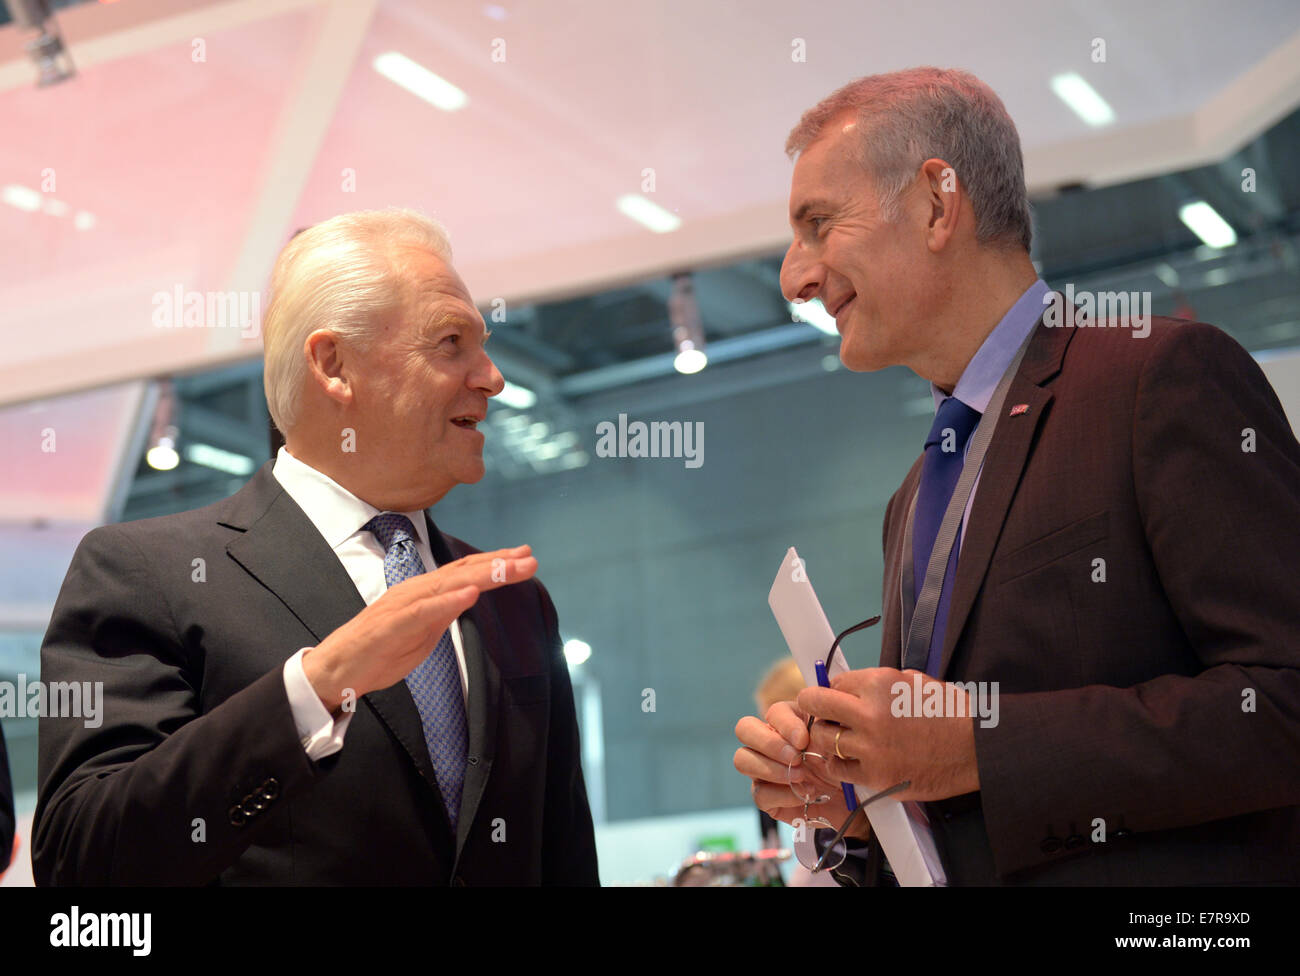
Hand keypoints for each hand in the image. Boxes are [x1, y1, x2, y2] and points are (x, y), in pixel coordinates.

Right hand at [302, 545, 537, 710]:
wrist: (338, 669)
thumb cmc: (381, 649)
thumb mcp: (424, 631)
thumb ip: (445, 613)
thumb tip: (469, 598)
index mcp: (425, 592)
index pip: (465, 572)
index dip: (495, 562)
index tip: (525, 556)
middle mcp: (416, 591)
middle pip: (463, 572)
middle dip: (498, 564)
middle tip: (530, 558)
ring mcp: (403, 605)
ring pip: (447, 584)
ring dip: (481, 575)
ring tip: (509, 569)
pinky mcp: (391, 625)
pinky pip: (423, 611)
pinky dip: (447, 602)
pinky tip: (470, 594)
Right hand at [734, 700, 870, 841]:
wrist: (856, 801)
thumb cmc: (847, 765)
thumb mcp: (840, 740)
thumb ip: (826, 725)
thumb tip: (811, 722)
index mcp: (789, 721)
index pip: (774, 712)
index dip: (785, 724)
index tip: (804, 740)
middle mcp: (770, 742)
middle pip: (744, 729)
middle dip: (768, 743)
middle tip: (795, 757)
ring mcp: (764, 769)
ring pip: (742, 759)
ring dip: (771, 768)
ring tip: (801, 777)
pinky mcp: (766, 797)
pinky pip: (759, 793)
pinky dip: (782, 795)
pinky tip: (804, 795)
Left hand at [797, 667, 979, 802]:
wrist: (975, 748)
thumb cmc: (948, 713)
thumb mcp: (912, 681)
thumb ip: (877, 683)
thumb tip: (848, 684)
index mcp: (878, 684)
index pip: (833, 682)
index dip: (831, 690)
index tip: (833, 696)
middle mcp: (870, 713)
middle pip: (815, 703)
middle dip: (812, 705)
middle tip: (815, 710)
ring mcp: (871, 747)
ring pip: (822, 738)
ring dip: (825, 737)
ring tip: (836, 737)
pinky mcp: (876, 776)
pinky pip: (838, 769)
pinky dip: (837, 764)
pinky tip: (847, 760)